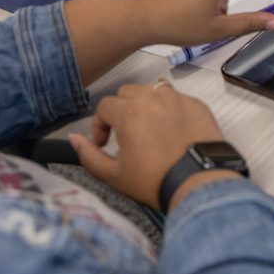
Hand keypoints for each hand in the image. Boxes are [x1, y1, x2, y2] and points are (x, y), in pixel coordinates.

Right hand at [69, 83, 239, 210]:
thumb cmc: (155, 180)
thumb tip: (74, 139)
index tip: (103, 143)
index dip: (99, 125)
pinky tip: (173, 131)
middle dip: (121, 110)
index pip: (105, 105)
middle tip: (125, 133)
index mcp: (129, 112)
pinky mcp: (199, 105)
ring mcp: (179, 99)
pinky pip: (178, 99)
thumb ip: (88, 155)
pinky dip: (171, 109)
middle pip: (129, 92)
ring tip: (149, 129)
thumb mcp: (114, 175)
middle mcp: (154, 98)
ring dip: (146, 105)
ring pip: (154, 90)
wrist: (199, 182)